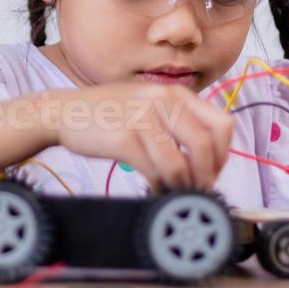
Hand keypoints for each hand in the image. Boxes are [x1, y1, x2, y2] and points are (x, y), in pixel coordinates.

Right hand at [43, 82, 234, 191]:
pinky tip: (154, 190)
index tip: (212, 172)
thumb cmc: (110, 114)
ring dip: (181, 187)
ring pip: (180, 164)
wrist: (65, 112)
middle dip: (206, 177)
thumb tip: (207, 161)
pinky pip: (154, 171)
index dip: (223, 154)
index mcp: (175, 93)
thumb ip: (178, 122)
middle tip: (197, 192)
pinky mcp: (124, 138)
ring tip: (173, 194)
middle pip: (204, 147)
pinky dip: (159, 187)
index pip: (221, 125)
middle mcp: (163, 100)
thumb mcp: (149, 105)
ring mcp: (142, 117)